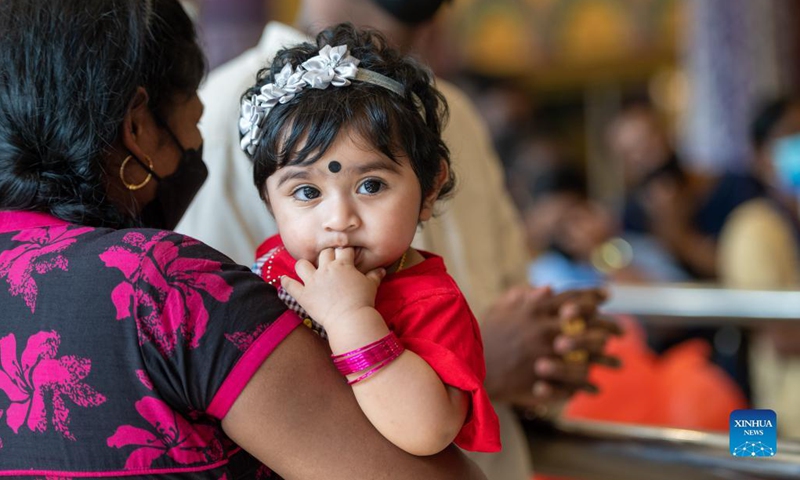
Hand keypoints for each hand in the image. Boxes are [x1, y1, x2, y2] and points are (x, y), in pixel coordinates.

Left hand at [281, 247, 384, 328]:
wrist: (350, 319)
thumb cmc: (363, 301)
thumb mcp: (371, 286)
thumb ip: (374, 275)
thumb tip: (381, 269)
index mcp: (343, 265)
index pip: (343, 250)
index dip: (344, 250)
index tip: (345, 252)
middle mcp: (326, 269)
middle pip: (323, 253)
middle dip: (326, 254)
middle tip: (328, 259)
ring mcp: (313, 282)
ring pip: (302, 264)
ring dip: (304, 265)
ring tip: (306, 268)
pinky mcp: (304, 295)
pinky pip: (291, 286)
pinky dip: (286, 282)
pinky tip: (283, 279)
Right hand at [481, 286, 620, 410]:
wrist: (469, 367)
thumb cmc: (483, 336)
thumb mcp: (499, 310)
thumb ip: (522, 297)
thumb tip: (545, 288)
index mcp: (534, 309)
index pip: (570, 297)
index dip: (592, 295)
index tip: (608, 295)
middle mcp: (543, 328)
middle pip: (586, 324)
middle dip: (607, 325)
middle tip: (621, 329)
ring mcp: (544, 352)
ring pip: (585, 354)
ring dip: (604, 357)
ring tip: (618, 361)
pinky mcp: (541, 375)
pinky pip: (570, 380)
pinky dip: (586, 383)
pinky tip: (596, 386)